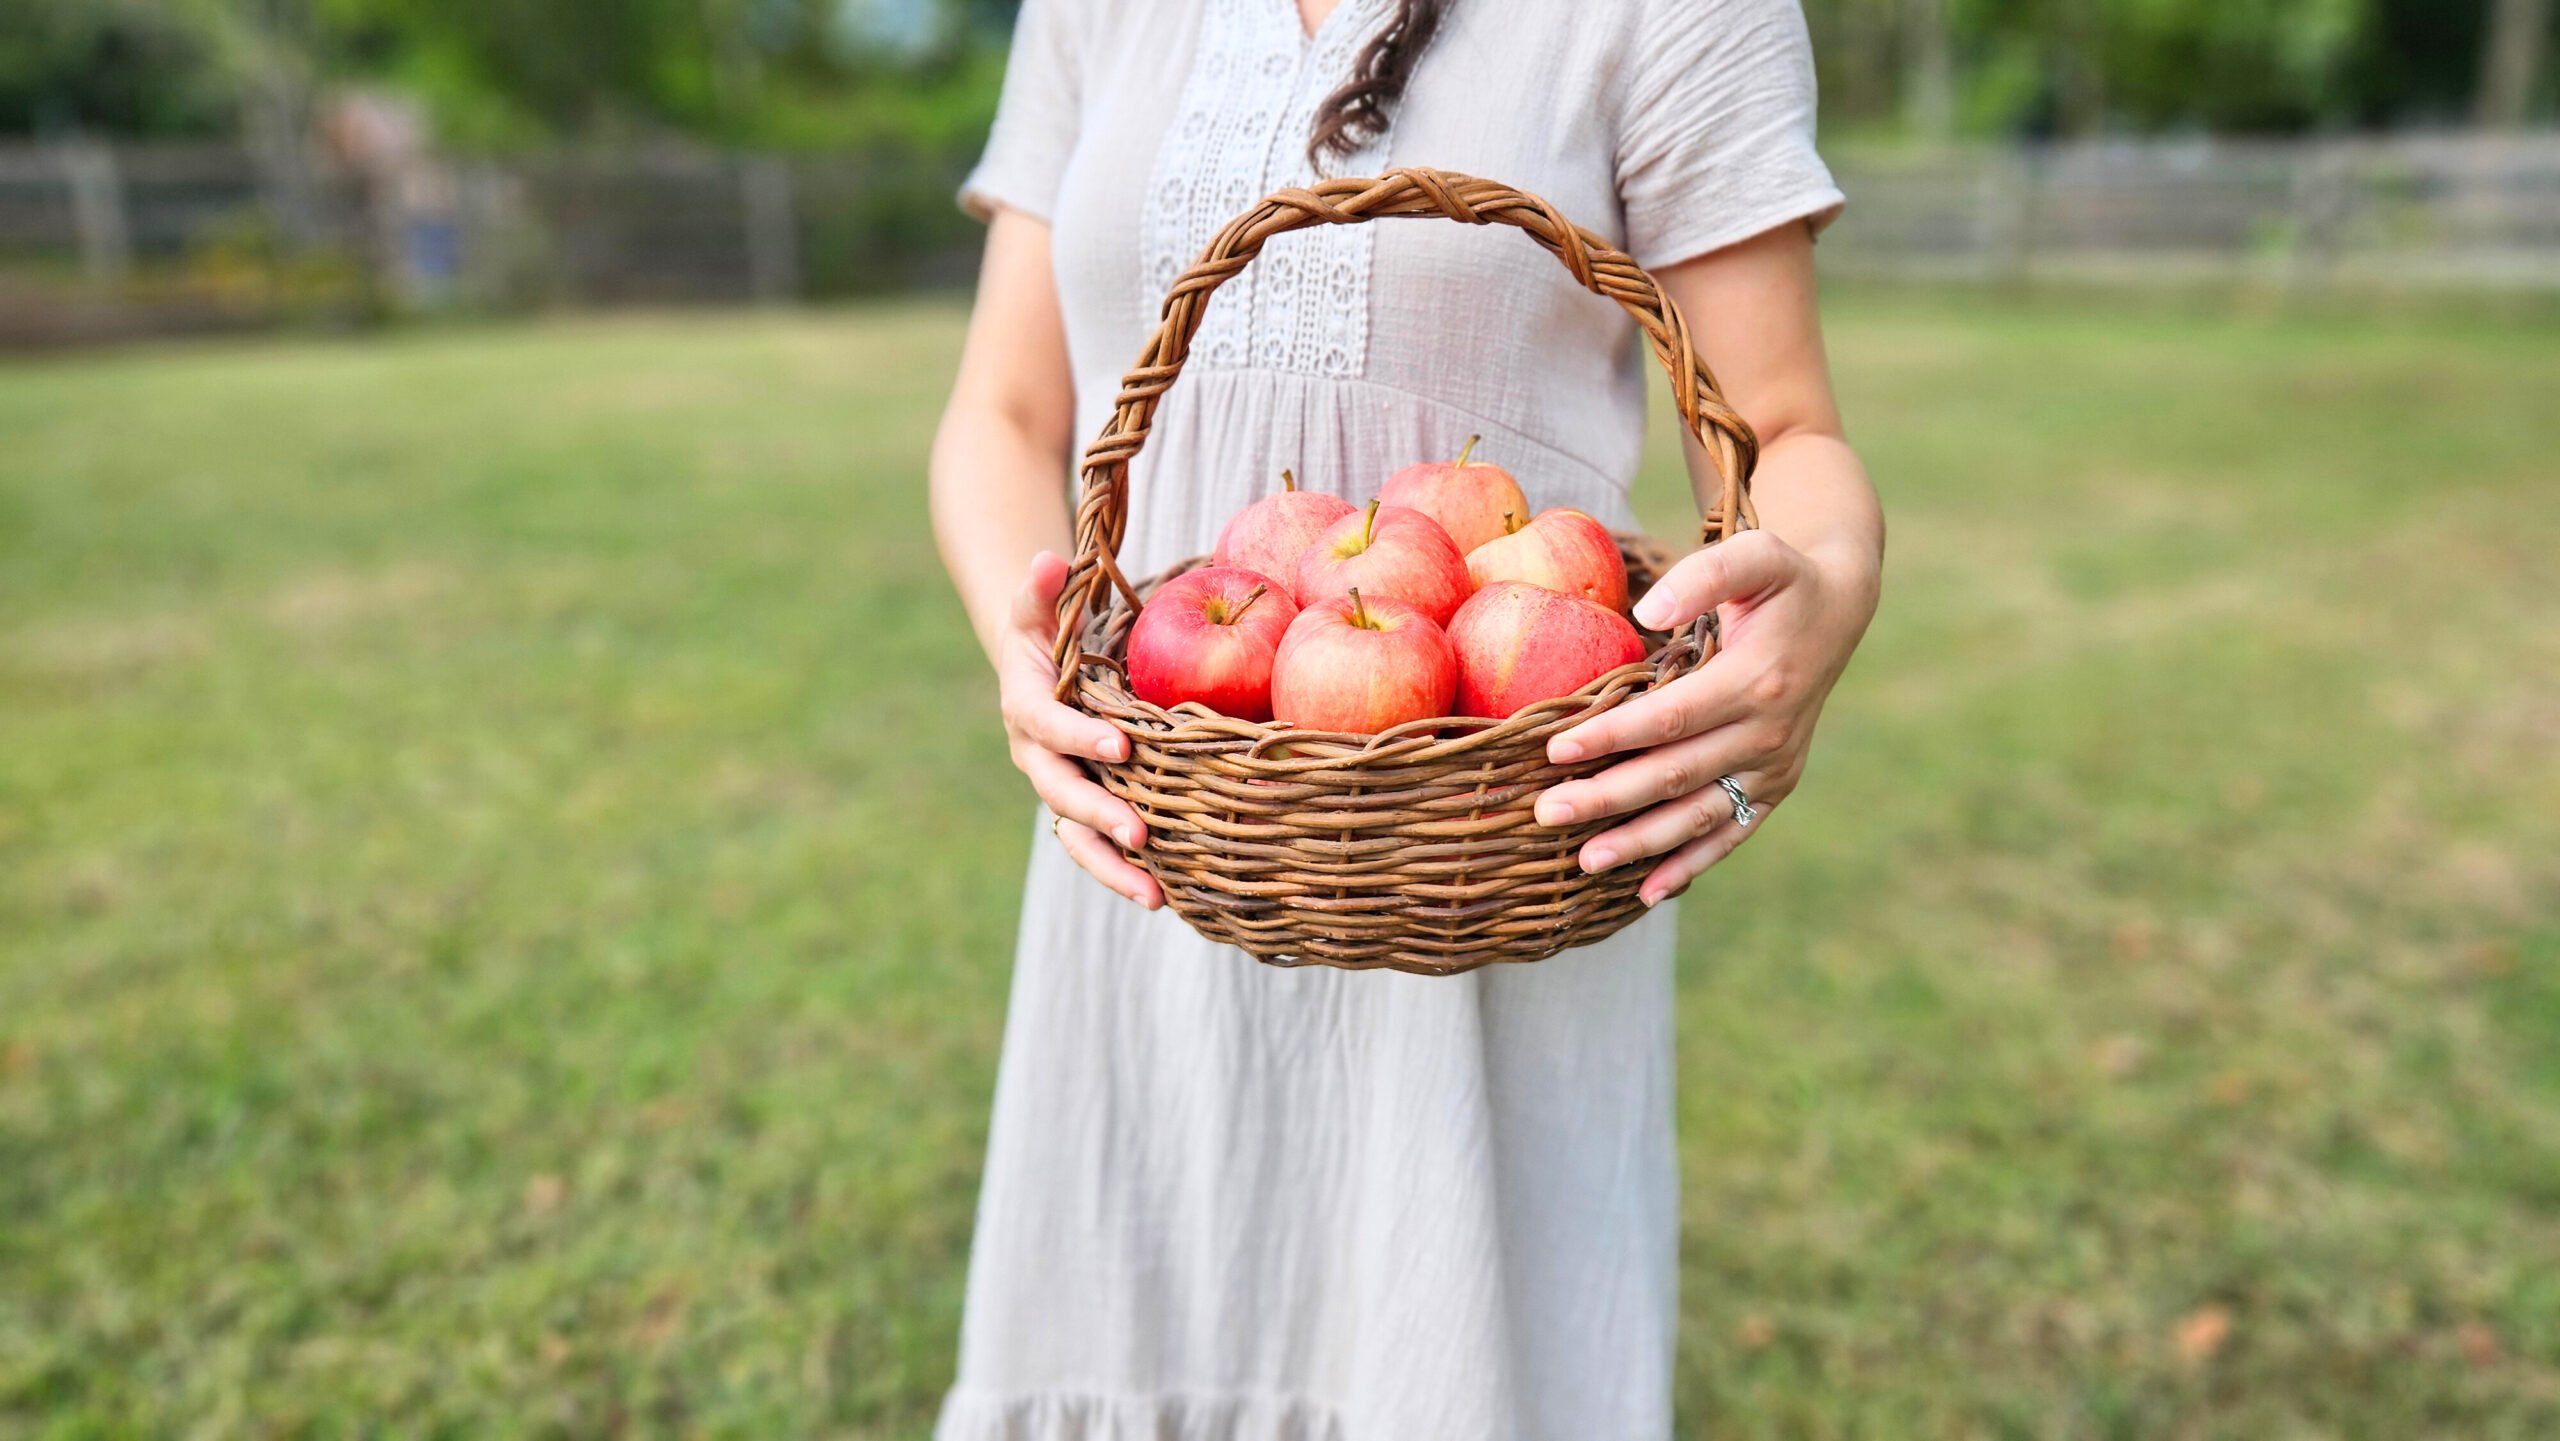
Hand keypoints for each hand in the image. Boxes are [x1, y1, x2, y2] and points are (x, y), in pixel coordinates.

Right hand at [999, 552, 1163, 907]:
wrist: (1032, 669)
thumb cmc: (1047, 630)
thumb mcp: (1040, 605)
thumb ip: (1042, 587)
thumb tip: (1049, 558)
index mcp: (1027, 706)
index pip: (1048, 725)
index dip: (1080, 738)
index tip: (1121, 746)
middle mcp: (1038, 755)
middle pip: (1061, 794)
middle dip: (1100, 816)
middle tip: (1141, 837)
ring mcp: (1060, 786)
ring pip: (1076, 837)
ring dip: (1111, 869)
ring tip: (1156, 898)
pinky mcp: (1083, 807)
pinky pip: (1098, 846)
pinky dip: (1126, 872)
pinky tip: (1170, 895)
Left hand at [1533, 529, 1876, 905]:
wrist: (1840, 611)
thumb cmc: (1782, 580)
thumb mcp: (1755, 556)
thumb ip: (1704, 574)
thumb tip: (1648, 611)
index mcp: (1756, 680)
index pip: (1670, 718)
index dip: (1612, 735)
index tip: (1555, 749)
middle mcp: (1768, 733)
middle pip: (1674, 774)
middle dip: (1608, 798)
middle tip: (1547, 813)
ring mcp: (1773, 767)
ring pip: (1698, 815)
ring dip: (1641, 842)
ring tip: (1584, 861)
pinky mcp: (1775, 787)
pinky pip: (1730, 832)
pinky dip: (1691, 864)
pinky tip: (1647, 892)